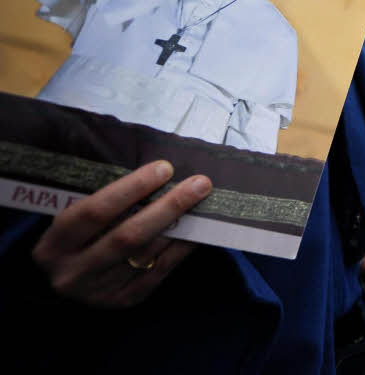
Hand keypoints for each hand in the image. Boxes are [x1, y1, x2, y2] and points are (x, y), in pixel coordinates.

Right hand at [31, 159, 211, 307]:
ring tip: (204, 202)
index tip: (165, 168)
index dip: (132, 188)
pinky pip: (161, 270)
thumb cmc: (79, 238)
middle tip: (200, 184)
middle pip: (128, 235)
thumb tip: (159, 174)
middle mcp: (74, 272)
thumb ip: (107, 202)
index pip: (95, 211)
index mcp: (55, 244)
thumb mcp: (77, 221)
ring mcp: (100, 290)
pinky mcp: (125, 300)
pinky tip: (199, 229)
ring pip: (148, 253)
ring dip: (181, 225)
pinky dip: (183, 247)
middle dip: (168, 206)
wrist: (68, 284)